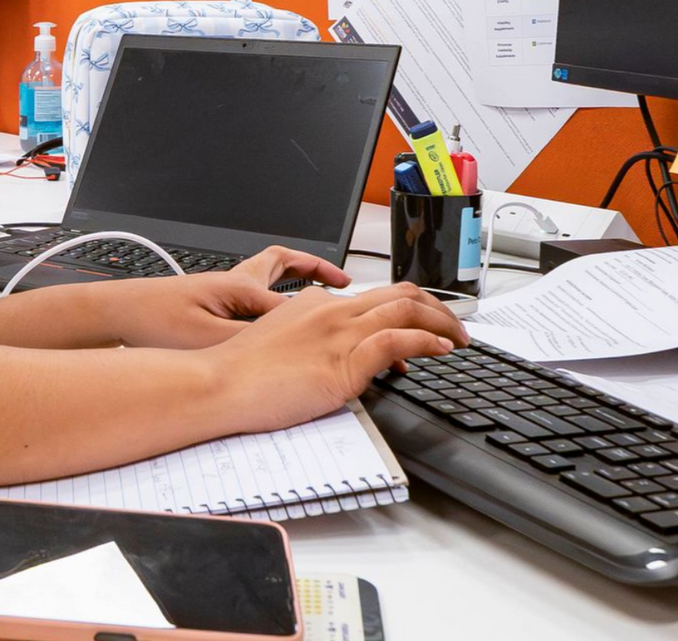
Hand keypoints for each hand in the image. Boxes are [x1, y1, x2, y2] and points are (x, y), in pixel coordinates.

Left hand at [91, 246, 349, 348]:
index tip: (359, 330)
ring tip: (322, 291)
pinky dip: (275, 299)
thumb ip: (249, 343)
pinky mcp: (214, 302)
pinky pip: (256, 295)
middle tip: (344, 281)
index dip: (331, 316)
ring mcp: (225, 290)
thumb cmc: (154, 322)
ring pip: (271, 277)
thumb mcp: (208, 339)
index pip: (300, 302)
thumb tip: (287, 349)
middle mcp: (237, 282)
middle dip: (316, 271)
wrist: (117, 313)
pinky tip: (279, 319)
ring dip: (296, 279)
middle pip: (286, 266)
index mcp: (243, 288)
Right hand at [203, 282, 468, 434]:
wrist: (219, 384)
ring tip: (459, 338)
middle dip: (437, 307)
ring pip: (407, 309)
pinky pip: (399, 340)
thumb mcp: (280, 346)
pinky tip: (441, 349)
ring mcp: (339, 333)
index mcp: (313, 305)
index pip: (373, 296)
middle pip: (399, 293)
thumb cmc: (240, 374)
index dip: (406, 306)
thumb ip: (311, 343)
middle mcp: (330, 311)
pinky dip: (428, 340)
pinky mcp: (344, 361)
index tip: (422, 321)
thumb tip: (335, 360)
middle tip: (454, 326)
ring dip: (442, 322)